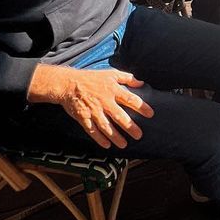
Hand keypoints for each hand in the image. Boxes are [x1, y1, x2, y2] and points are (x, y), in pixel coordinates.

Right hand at [28, 65, 153, 148]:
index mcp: (113, 90)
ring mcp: (94, 111)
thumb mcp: (110, 74)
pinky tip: (107, 145)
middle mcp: (105, 102)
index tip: (150, 114)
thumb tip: (141, 82)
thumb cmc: (91, 78)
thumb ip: (127, 78)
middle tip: (139, 135)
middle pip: (120, 116)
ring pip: (106, 127)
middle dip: (130, 127)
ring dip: (116, 137)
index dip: (141, 107)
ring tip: (124, 145)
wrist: (68, 84)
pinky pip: (92, 130)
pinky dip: (99, 139)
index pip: (131, 99)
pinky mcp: (83, 117)